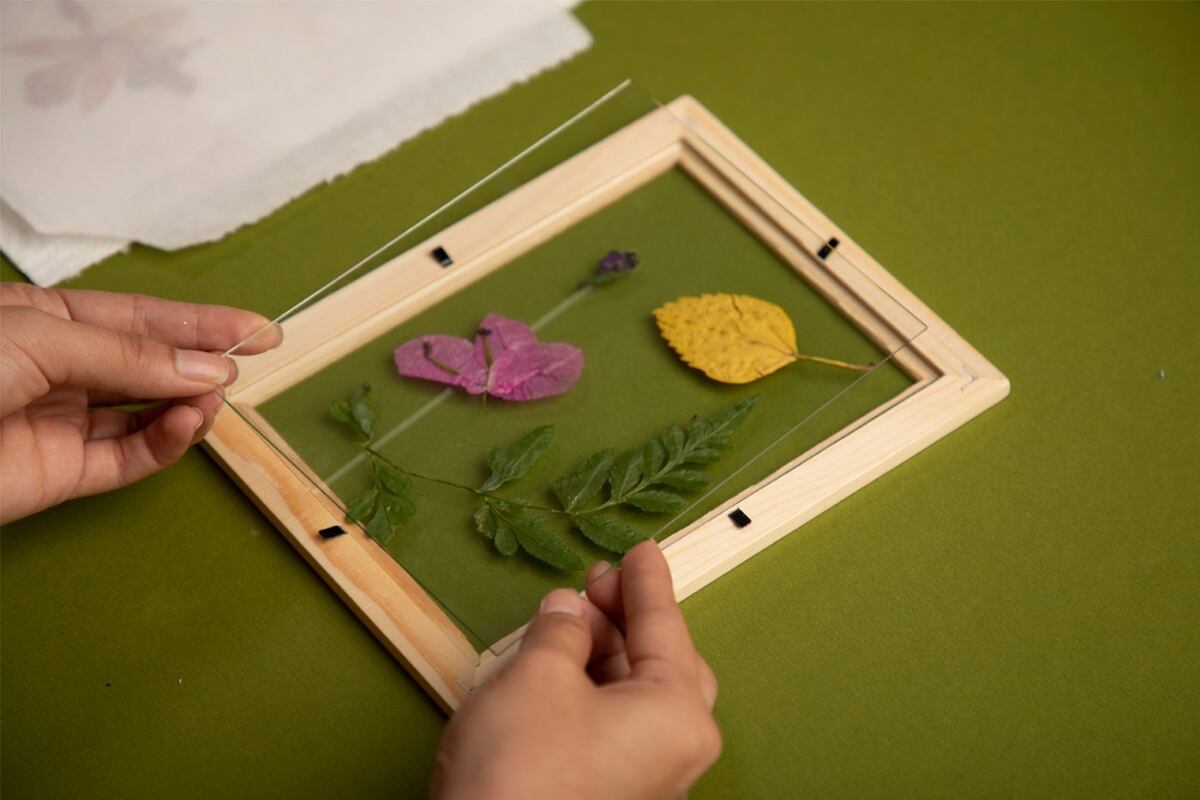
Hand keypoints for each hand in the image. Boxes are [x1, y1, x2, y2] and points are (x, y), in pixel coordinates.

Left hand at [0, 283, 280, 522]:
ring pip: (148, 412)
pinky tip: (187, 423)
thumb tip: (206, 370)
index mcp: (44, 322)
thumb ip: (129, 357)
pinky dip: (167, 442)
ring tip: (216, 394)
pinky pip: (131, 457)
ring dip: (189, 403)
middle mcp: (59, 370)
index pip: (141, 318)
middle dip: (203, 361)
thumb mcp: (41, 338)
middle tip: (254, 360)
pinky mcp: (62, 475)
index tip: (256, 329)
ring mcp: (63, 423)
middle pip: (151, 363)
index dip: (201, 321)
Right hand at [431, 541, 720, 799]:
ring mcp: (646, 781)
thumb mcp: (538, 674)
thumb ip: (562, 630)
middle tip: (596, 583)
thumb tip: (569, 611)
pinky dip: (593, 690)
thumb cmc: (520, 769)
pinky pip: (615, 727)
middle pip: (661, 663)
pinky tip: (561, 667)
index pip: (666, 628)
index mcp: (677, 715)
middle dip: (626, 618)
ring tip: (567, 620)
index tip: (643, 549)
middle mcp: (675, 752)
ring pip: (635, 697)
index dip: (647, 583)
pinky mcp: (611, 797)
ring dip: (603, 653)